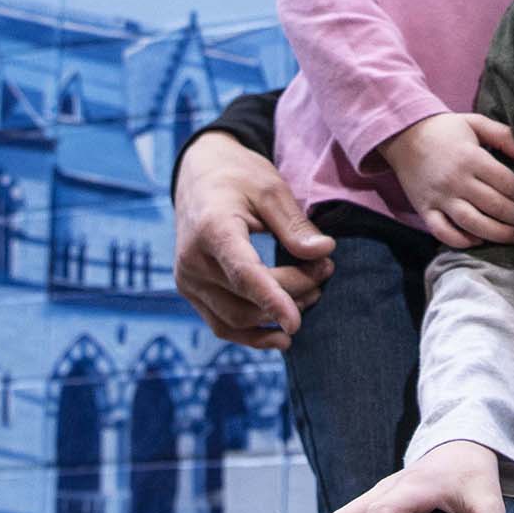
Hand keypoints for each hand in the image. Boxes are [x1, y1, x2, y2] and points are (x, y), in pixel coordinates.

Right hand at [172, 132, 333, 347]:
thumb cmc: (239, 177)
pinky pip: (222, 325)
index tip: (296, 323)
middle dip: (294, 291)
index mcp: (212, 228)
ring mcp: (188, 280)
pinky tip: (281, 337)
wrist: (199, 175)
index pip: (243, 273)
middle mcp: (193, 260)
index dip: (272, 299)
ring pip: (236, 318)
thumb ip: (295, 224)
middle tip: (325, 270)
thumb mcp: (271, 189)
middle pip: (247, 296)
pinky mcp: (191, 292)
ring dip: (276, 315)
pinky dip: (252, 336)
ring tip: (311, 293)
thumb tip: (324, 253)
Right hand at [377, 112, 513, 247]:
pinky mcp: (424, 209)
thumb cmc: (444, 130)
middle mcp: (456, 180)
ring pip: (473, 223)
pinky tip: (478, 241)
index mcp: (471, 158)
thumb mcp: (475, 122)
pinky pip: (443, 232)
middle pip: (495, 206)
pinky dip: (461, 241)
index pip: (508, 183)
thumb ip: (503, 135)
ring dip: (498, 234)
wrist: (402, 135)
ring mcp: (439, 197)